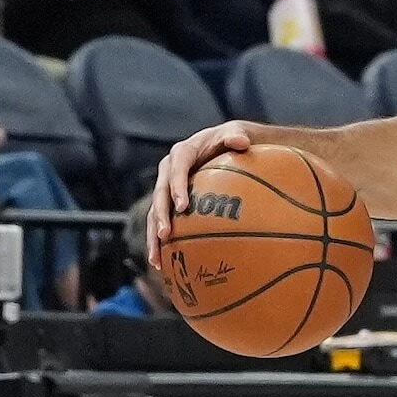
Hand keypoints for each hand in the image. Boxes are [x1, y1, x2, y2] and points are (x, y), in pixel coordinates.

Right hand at [148, 122, 257, 266]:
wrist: (223, 144)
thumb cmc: (233, 139)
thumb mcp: (236, 133)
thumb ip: (236, 136)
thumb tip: (242, 142)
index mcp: (182, 152)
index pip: (177, 168)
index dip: (177, 187)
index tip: (182, 207)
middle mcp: (168, 169)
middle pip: (160, 194)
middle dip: (160, 216)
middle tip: (166, 235)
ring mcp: (166, 186)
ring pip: (154, 212)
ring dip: (154, 234)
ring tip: (157, 258)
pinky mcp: (168, 200)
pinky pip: (160, 221)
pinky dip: (159, 241)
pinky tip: (162, 263)